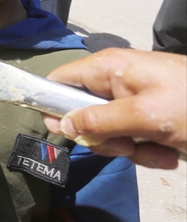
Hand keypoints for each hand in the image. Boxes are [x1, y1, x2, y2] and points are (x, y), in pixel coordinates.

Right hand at [44, 48, 186, 168]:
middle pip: (81, 115)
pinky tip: (169, 153)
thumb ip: (99, 120)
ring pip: (107, 133)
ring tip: (160, 150)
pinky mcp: (149, 119)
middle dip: (103, 137)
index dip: (52, 105)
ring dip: (131, 150)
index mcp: (109, 68)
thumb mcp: (145, 116)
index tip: (62, 132)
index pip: (58, 80)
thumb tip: (60, 124)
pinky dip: (148, 152)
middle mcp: (116, 82)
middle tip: (126, 145)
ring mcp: (134, 102)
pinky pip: (131, 140)